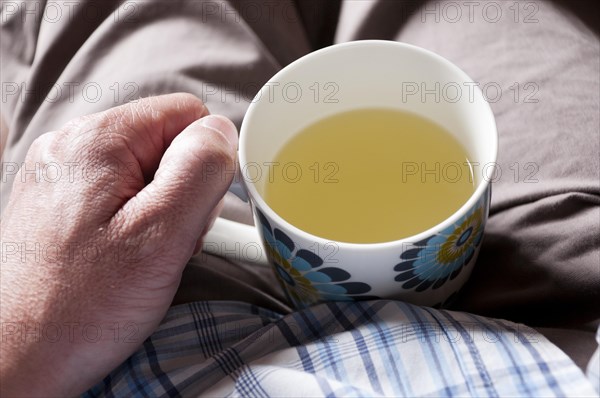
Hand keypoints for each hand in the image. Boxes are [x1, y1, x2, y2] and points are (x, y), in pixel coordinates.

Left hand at [0, 94, 237, 395]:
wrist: (16, 359)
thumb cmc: (83, 307)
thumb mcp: (161, 235)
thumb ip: (200, 171)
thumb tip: (220, 131)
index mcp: (98, 140)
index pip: (186, 114)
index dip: (206, 161)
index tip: (194, 210)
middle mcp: (72, 145)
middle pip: (165, 141)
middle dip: (183, 190)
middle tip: (167, 241)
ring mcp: (62, 173)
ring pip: (146, 169)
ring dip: (162, 209)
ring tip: (144, 254)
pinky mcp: (59, 201)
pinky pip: (121, 192)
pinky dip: (136, 220)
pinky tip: (126, 254)